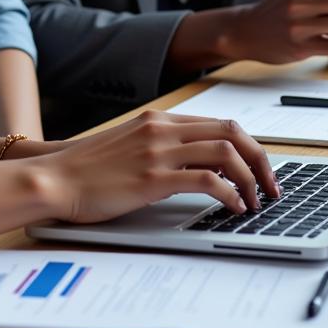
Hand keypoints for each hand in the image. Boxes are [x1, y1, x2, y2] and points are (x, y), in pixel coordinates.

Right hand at [41, 110, 279, 224]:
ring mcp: (159, 151)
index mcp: (159, 119)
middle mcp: (162, 129)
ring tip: (255, 201)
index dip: (248, 145)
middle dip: (260, 159)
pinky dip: (230, 194)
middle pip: (231, 132)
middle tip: (271, 185)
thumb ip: (160, 145)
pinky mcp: (153, 178)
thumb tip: (195, 162)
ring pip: (225, 153)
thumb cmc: (88, 168)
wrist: (56, 177)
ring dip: (250, 178)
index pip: (219, 123)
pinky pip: (207, 180)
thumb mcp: (129, 145)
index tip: (259, 168)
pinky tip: (233, 208)